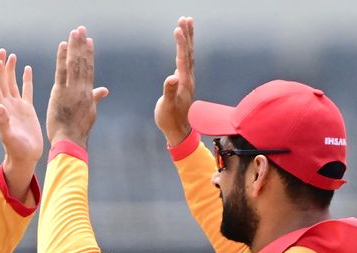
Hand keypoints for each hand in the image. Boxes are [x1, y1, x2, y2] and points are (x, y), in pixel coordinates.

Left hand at [0, 49, 42, 202]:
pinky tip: (27, 69)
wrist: (25, 157)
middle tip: (2, 51)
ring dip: (10, 70)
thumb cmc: (16, 149)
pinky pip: (26, 91)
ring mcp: (17, 107)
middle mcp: (7, 105)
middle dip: (1, 66)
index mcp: (2, 110)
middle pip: (1, 81)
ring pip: (12, 83)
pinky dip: (26, 79)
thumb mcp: (9, 137)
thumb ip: (3, 122)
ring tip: (11, 56)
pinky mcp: (27, 110)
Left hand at [46, 26, 108, 149]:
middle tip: (81, 29)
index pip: (89, 69)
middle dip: (82, 45)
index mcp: (88, 93)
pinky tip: (63, 45)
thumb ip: (95, 98)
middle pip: (83, 63)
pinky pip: (62, 72)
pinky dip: (63, 58)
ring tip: (75, 32)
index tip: (89, 40)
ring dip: (75, 46)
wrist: (70, 141)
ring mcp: (72, 90)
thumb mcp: (90, 113)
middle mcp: (82, 89)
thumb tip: (105, 90)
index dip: (89, 54)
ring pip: (74, 64)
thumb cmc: (78, 130)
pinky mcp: (60, 93)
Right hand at [154, 16, 194, 146]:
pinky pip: (186, 61)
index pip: (183, 58)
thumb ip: (169, 92)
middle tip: (186, 18)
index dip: (181, 43)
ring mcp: (187, 80)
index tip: (178, 28)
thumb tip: (171, 78)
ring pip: (189, 55)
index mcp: (183, 82)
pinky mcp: (184, 83)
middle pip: (189, 52)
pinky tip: (183, 47)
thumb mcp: (167, 106)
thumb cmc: (170, 120)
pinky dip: (185, 50)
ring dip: (188, 40)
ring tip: (186, 25)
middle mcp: (188, 78)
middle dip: (187, 35)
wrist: (179, 131)